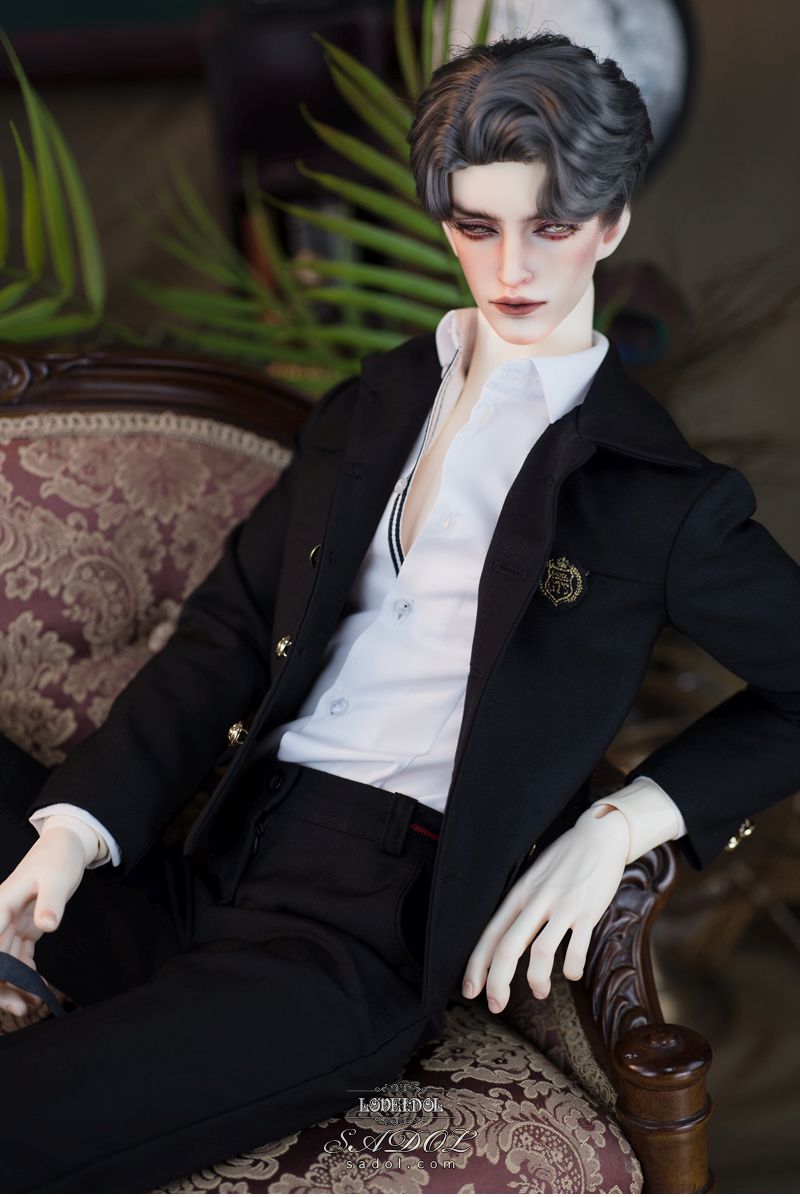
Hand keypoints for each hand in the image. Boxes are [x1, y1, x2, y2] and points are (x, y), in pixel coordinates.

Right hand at [0, 817, 96, 1016]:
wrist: (68, 845)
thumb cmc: (59, 857)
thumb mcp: (57, 878)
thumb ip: (51, 902)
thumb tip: (46, 925)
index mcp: (0, 905)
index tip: (1, 992)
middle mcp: (0, 916)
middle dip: (3, 986)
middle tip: (20, 1008)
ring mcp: (11, 921)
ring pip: (5, 960)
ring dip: (15, 984)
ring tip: (31, 1003)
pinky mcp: (24, 924)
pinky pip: (19, 954)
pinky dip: (26, 972)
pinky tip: (37, 985)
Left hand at [461, 804, 629, 1013]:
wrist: (599, 837)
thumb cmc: (564, 860)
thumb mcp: (533, 877)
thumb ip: (521, 906)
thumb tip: (504, 941)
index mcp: (519, 893)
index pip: (490, 933)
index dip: (477, 965)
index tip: (469, 990)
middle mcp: (536, 900)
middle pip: (508, 947)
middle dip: (498, 983)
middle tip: (496, 1005)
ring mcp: (562, 907)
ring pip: (541, 953)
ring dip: (537, 981)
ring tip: (540, 993)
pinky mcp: (588, 913)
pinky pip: (577, 951)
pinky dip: (572, 970)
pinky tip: (571, 973)